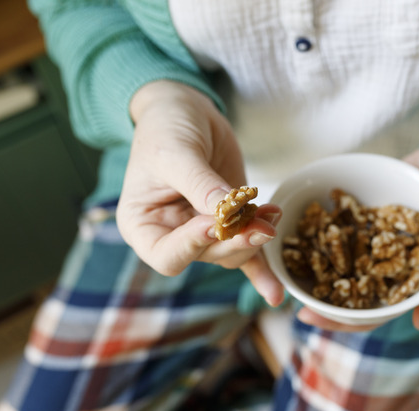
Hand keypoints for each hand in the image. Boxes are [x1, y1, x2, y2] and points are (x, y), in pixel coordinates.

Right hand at [116, 80, 284, 305]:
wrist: (185, 110)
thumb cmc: (166, 128)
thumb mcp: (177, 154)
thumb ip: (201, 186)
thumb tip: (229, 215)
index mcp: (142, 225)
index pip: (167, 255)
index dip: (193, 245)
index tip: (214, 222)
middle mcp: (171, 235)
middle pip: (205, 256)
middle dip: (235, 243)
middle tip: (261, 228)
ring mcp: (201, 231)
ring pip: (231, 253)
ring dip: (255, 240)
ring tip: (272, 215)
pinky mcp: (228, 223)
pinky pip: (245, 253)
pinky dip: (261, 269)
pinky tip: (276, 291)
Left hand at [297, 146, 418, 331]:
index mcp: (402, 286)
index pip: (368, 314)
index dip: (340, 320)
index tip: (310, 316)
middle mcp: (382, 268)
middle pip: (344, 293)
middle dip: (318, 298)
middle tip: (290, 297)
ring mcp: (371, 242)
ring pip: (337, 260)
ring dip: (314, 264)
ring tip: (285, 263)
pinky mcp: (363, 216)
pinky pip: (339, 225)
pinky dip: (321, 227)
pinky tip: (298, 225)